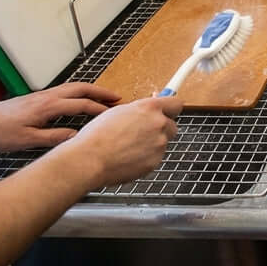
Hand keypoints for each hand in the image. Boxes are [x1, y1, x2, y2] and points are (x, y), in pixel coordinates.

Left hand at [0, 82, 120, 151]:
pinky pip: (64, 90)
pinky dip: (78, 92)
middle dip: (100, 92)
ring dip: (90, 90)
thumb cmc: (1, 133)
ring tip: (103, 96)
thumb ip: (54, 137)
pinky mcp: (36, 98)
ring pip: (72, 87)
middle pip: (80, 88)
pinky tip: (80, 99)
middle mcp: (47, 96)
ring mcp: (41, 95)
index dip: (99, 109)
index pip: (80, 104)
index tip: (114, 114)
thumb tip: (77, 136)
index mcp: (48, 106)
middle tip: (117, 97)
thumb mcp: (28, 140)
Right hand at [66, 96, 182, 187]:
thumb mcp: (119, 112)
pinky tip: (129, 157)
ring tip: (129, 147)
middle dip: (161, 128)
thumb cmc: (97, 135)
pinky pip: (155, 157)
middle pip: (172, 125)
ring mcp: (159, 144)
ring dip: (152, 143)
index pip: (176, 104)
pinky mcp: (155, 161)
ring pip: (163, 142)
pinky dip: (146, 157)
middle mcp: (158, 124)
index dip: (171, 108)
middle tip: (143, 133)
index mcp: (149, 108)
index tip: (169, 111)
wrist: (90, 159)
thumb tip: (150, 108)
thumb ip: (140, 109)